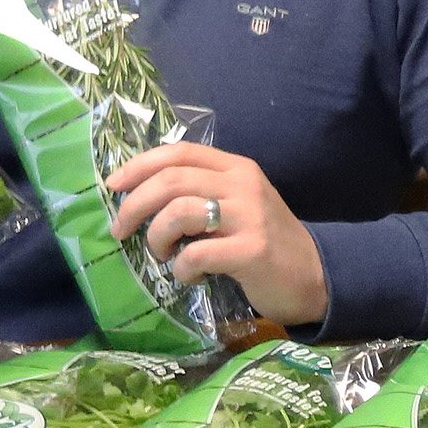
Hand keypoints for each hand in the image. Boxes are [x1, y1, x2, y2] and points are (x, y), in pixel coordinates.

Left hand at [105, 142, 327, 326]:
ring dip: (157, 238)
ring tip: (165, 255)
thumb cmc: (265, 241)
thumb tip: (141, 195)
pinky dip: (182, 269)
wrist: (314, 275)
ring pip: (178, 213)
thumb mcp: (238, 204)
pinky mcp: (251, 250)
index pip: (179, 151)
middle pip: (171, 180)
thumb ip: (201, 192)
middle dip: (134, 206)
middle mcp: (243, 184)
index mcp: (236, 168)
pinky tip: (191, 276)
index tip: (113, 185)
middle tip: (121, 230)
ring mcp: (249, 216)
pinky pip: (196, 254)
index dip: (140, 165)